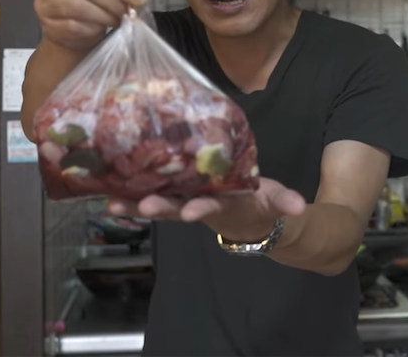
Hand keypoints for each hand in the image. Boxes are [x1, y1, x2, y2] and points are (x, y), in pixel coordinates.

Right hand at [34, 0, 148, 52]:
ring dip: (103, 15)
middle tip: (126, 11)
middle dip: (112, 0)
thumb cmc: (92, 1)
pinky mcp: (46, 23)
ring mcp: (43, 0)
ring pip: (78, 6)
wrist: (72, 31)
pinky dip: (91, 29)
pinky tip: (99, 29)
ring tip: (115, 20)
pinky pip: (72, 26)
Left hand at [108, 178, 306, 242]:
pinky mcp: (177, 193)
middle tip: (140, 207)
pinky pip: (152, 192)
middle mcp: (199, 204)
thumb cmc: (260, 202)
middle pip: (176, 208)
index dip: (201, 208)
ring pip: (159, 202)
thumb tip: (300, 207)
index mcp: (224, 204)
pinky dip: (131, 194)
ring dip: (135, 204)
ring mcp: (185, 200)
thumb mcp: (276, 201)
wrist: (248, 215)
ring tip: (112, 205)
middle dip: (159, 208)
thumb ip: (285, 202)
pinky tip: (108, 192)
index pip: (211, 207)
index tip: (190, 212)